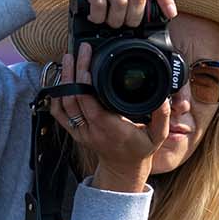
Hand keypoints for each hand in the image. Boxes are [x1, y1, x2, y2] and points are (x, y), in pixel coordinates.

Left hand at [46, 42, 171, 191]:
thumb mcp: (158, 136)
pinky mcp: (73, 131)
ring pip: (63, 104)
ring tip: (69, 59)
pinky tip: (60, 77)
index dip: (85, 83)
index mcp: (111, 129)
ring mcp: (80, 131)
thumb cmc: (140, 149)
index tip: (88, 62)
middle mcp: (92, 130)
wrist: (123, 168)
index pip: (91, 104)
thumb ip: (162, 117)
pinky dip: (56, 95)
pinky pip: (58, 113)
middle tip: (79, 52)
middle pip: (74, 98)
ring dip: (63, 79)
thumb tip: (162, 99)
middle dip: (74, 72)